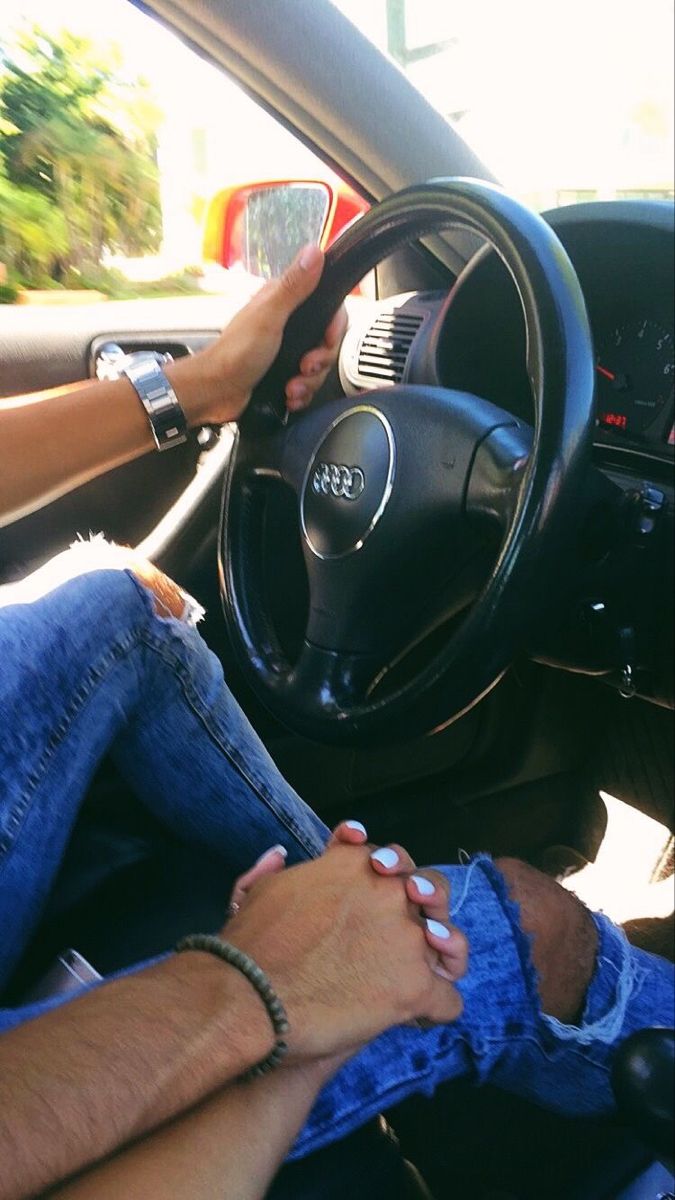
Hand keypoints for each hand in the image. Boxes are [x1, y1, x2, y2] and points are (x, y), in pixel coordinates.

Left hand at [166, 244, 346, 424]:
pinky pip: (308, 385)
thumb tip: (314, 250)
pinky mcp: (284, 374)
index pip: (328, 307)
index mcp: (284, 302)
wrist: (215, 392)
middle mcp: (288, 324)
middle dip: (320, 360)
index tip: (327, 339)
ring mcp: (286, 351)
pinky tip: (289, 397)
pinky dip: (301, 394)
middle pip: (326, 341)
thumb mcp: (268, 317)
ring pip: (318, 366)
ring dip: (309, 382)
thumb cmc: (237, 353)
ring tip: (292, 388)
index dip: (334, 325)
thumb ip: (293, 286)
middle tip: (305, 367)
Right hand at [221, 831, 465, 1062]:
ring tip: (422, 974)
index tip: (378, 901)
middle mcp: (389, 893)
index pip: (393, 864)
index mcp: (356, 864)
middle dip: (425, 910)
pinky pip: (448, 1000)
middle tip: (408, 937)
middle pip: (431, 892)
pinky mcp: (414, 987)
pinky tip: (420, 1017)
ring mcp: (407, 939)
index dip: (388, 883)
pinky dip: (436, 1010)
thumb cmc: (250, 944)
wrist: (250, 995)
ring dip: (440, 957)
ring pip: (450, 941)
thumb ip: (279, 869)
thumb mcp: (262, 889)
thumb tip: (281, 855)